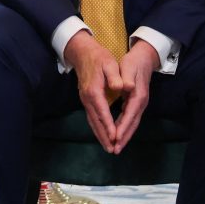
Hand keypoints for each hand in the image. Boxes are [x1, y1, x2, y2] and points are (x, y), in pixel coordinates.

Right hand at [64, 30, 123, 152]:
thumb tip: (122, 87)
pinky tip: (102, 135)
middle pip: (96, 121)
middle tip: (112, 150)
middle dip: (104, 136)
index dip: (109, 126)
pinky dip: (97, 128)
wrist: (82, 54)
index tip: (115, 138)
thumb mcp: (109, 63)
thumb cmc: (99, 58)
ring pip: (92, 122)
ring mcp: (85, 100)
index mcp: (94, 91)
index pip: (102, 112)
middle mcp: (87, 99)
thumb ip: (115, 76)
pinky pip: (92, 118)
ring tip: (108, 147)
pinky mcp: (86, 100)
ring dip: (100, 135)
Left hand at [112, 40, 157, 153]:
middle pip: (132, 124)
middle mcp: (140, 103)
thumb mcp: (128, 67)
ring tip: (115, 147)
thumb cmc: (133, 62)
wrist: (144, 58)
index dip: (122, 128)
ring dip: (123, 136)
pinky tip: (116, 134)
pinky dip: (123, 129)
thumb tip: (126, 86)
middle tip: (114, 150)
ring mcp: (139, 104)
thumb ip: (126, 78)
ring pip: (131, 124)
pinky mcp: (135, 104)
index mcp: (137, 96)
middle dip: (123, 138)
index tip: (115, 139)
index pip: (129, 116)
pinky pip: (129, 119)